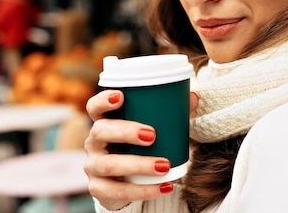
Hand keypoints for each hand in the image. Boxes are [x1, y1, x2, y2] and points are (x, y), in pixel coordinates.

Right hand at [83, 90, 173, 209]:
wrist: (128, 182)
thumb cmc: (139, 146)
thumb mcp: (152, 128)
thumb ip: (171, 112)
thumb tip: (194, 98)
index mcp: (104, 122)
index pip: (94, 107)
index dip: (103, 100)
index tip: (121, 96)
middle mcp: (93, 143)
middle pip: (100, 131)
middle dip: (126, 131)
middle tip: (152, 135)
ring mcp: (93, 167)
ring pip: (110, 165)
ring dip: (139, 164)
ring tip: (164, 165)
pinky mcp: (99, 189)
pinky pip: (119, 191)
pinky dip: (145, 190)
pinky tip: (165, 186)